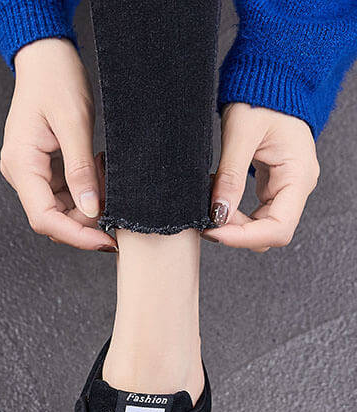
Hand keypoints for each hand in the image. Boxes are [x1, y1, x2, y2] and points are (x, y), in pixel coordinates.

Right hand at [0, 39, 116, 250]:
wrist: (45, 57)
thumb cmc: (55, 79)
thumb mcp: (75, 123)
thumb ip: (81, 170)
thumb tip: (92, 209)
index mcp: (20, 165)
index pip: (44, 218)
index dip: (75, 235)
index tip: (104, 241)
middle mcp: (20, 174)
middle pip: (52, 219)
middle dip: (85, 219)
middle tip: (114, 200)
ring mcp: (30, 173)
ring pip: (60, 209)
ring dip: (88, 204)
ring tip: (105, 175)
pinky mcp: (42, 169)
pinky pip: (63, 194)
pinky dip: (85, 191)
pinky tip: (98, 171)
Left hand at [204, 103, 319, 251]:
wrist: (269, 81)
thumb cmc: (262, 99)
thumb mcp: (241, 134)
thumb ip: (231, 176)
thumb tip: (219, 213)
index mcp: (299, 175)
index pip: (278, 228)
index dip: (244, 237)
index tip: (213, 231)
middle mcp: (298, 186)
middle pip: (269, 233)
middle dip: (236, 232)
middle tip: (205, 218)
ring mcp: (286, 187)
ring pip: (259, 227)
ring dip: (232, 224)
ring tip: (211, 201)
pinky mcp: (272, 186)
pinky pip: (254, 214)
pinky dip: (233, 213)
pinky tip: (219, 197)